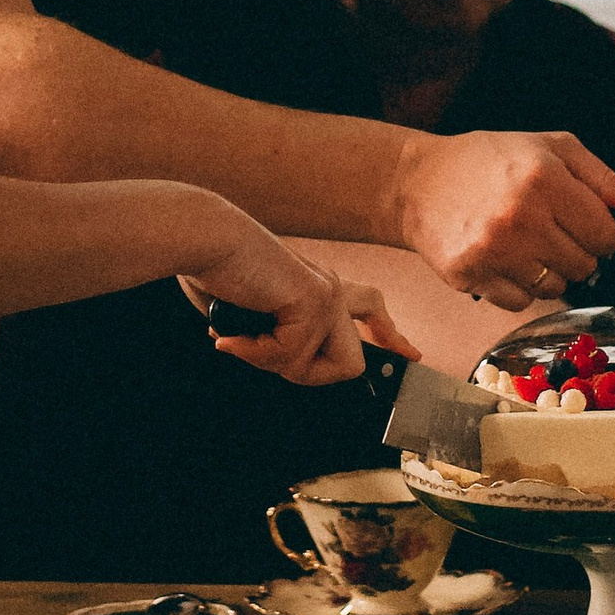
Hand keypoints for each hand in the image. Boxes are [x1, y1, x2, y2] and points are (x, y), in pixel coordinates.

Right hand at [180, 216, 397, 386]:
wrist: (204, 239)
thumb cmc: (214, 271)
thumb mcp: (251, 315)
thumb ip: (273, 337)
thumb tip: (277, 362)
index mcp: (318, 285)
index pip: (370, 307)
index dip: (389, 335)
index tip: (410, 354)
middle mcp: (330, 287)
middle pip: (352, 363)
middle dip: (307, 375)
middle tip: (264, 354)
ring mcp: (327, 294)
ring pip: (320, 369)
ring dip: (271, 363)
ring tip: (240, 337)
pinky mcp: (315, 299)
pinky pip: (292, 357)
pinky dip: (255, 353)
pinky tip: (235, 332)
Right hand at [391, 128, 614, 308]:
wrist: (416, 181)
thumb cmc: (488, 161)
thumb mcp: (552, 149)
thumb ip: (605, 180)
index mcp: (546, 179)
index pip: (607, 234)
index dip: (601, 232)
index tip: (583, 224)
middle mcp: (521, 216)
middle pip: (585, 266)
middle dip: (576, 252)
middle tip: (550, 231)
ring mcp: (493, 250)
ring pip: (556, 289)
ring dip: (548, 272)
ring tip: (524, 244)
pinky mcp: (470, 274)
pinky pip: (520, 302)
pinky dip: (518, 288)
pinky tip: (502, 259)